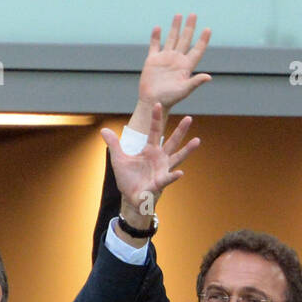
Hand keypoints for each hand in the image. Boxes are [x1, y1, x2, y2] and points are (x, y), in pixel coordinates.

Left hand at [103, 103, 198, 220]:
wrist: (131, 197)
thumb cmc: (128, 179)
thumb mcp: (118, 160)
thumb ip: (114, 145)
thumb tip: (103, 130)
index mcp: (150, 150)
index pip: (155, 131)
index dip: (156, 118)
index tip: (157, 104)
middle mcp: (160, 157)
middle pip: (172, 141)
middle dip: (180, 130)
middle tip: (189, 118)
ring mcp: (163, 169)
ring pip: (177, 157)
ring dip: (187, 150)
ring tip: (197, 141)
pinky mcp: (161, 182)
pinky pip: (168, 178)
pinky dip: (173, 176)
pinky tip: (181, 173)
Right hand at [138, 14, 211, 113]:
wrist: (152, 102)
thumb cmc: (169, 99)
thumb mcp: (184, 91)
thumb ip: (195, 82)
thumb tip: (208, 77)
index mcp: (186, 66)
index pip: (197, 50)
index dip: (203, 40)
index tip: (207, 29)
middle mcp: (177, 60)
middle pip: (185, 40)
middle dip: (189, 27)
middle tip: (193, 15)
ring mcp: (165, 59)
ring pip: (171, 39)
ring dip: (175, 27)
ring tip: (178, 15)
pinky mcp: (153, 60)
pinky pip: (155, 46)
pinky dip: (156, 37)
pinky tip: (158, 28)